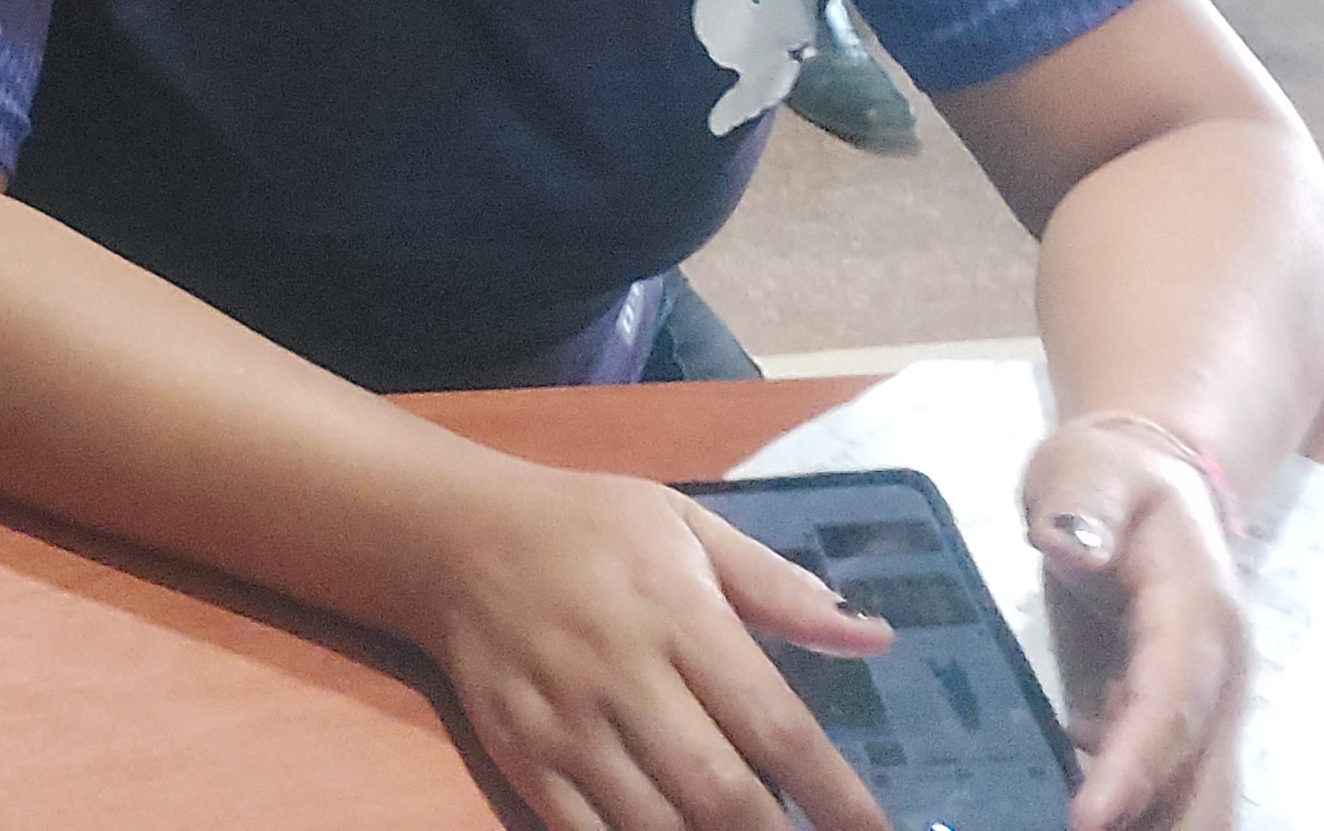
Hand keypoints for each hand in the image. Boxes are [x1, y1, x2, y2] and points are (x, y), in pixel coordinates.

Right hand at [417, 467, 893, 830]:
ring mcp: (565, 723)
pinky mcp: (520, 756)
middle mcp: (621, 673)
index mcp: (675, 611)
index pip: (775, 724)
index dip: (837, 796)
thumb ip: (776, 586)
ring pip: (657, 827)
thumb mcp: (682, 523)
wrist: (449, 536)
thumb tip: (874, 638)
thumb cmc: (584, 526)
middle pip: (720, 791)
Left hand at [1024, 419, 1248, 830]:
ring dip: (1154, 823)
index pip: (1171, 705)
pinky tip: (1079, 822)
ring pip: (1194, 792)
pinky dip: (1136, 811)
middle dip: (1161, 824)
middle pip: (1202, 776)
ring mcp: (1203, 701)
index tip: (1089, 819)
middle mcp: (1216, 674)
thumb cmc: (1111, 474)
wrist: (1148, 476)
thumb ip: (1081, 505)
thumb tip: (1069, 546)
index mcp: (1198, 616)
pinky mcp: (1174, 716)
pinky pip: (1164, 781)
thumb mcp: (1088, 469)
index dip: (1135, 767)